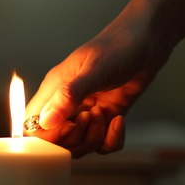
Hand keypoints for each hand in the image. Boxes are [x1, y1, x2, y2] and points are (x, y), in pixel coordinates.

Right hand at [25, 7, 171, 157]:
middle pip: (57, 142)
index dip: (48, 136)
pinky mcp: (106, 117)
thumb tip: (45, 122)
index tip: (70, 126)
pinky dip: (112, 139)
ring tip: (105, 115)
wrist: (150, 38)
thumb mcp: (94, 70)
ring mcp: (87, 112)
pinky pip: (102, 144)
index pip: (33, 126)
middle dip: (76, 139)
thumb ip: (68, 95)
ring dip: (94, 139)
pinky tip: (119, 120)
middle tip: (92, 117)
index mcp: (54, 89)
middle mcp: (67, 103)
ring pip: (80, 146)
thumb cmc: (120, 45)